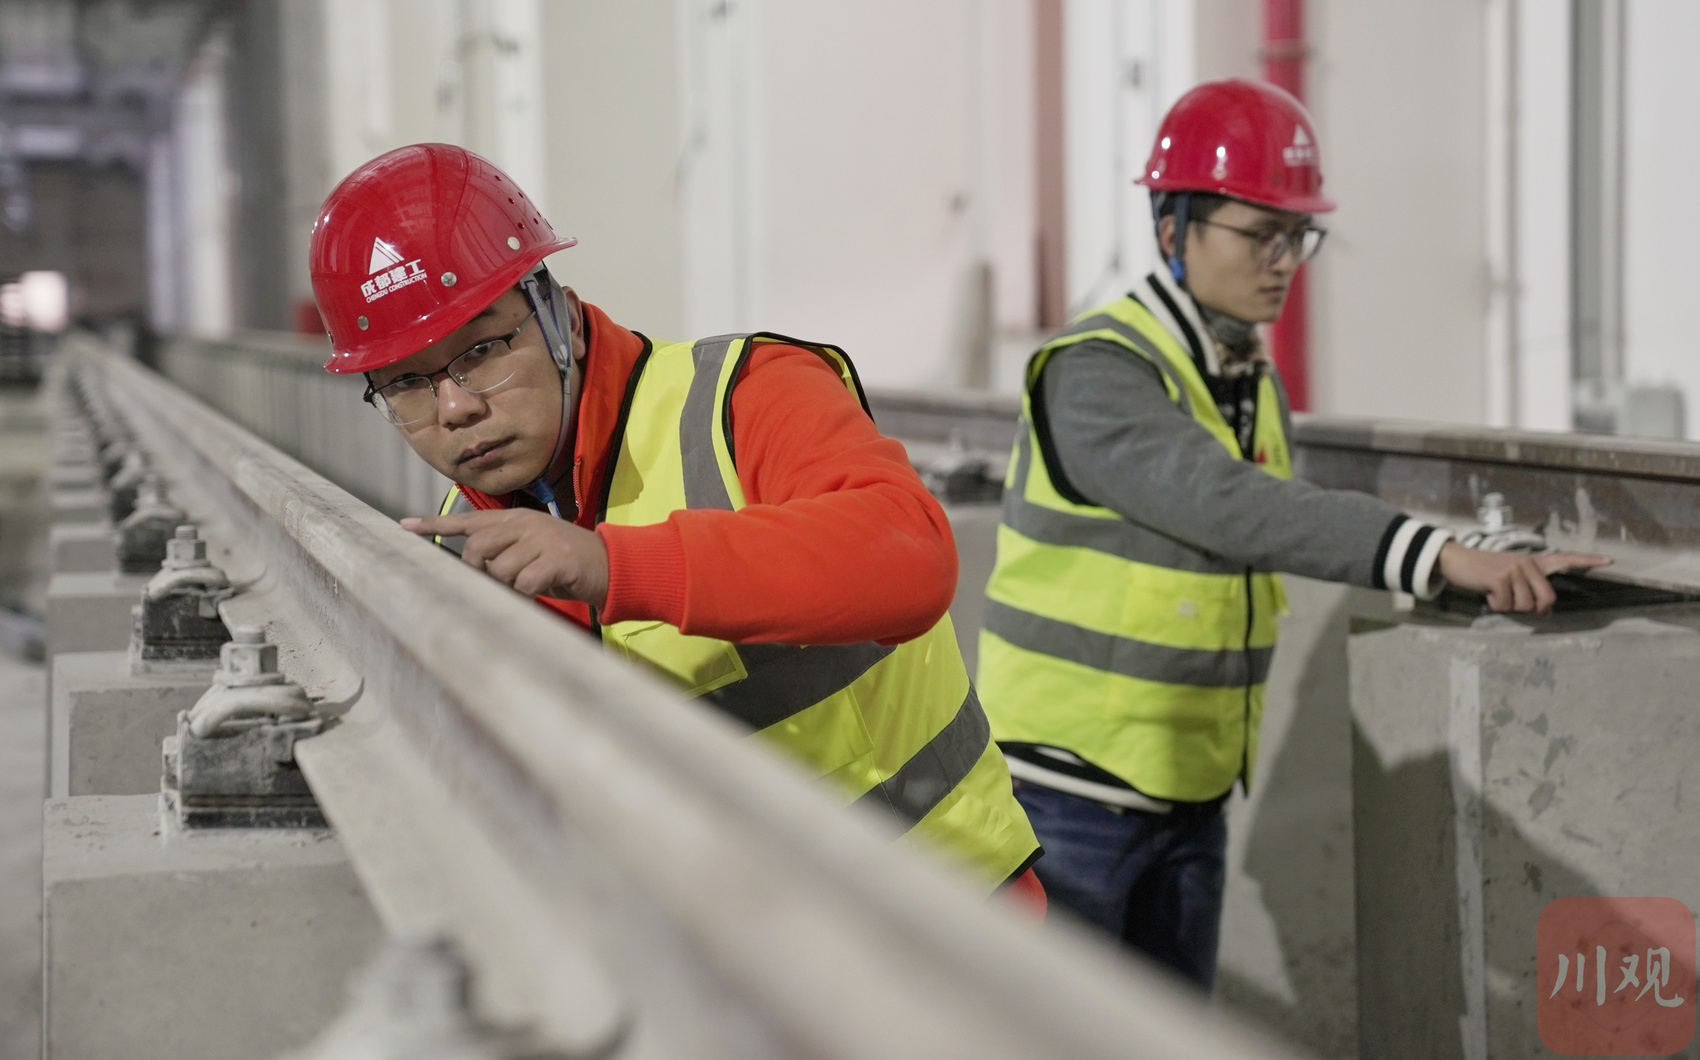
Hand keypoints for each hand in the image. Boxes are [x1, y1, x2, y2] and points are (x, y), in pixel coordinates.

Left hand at [400, 509, 608, 606]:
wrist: (610, 564)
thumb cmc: (564, 561)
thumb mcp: (531, 546)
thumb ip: (503, 549)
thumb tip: (472, 567)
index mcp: (515, 519)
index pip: (467, 520)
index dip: (435, 524)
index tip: (403, 525)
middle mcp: (524, 524)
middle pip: (476, 550)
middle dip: (480, 572)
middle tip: (502, 582)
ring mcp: (540, 540)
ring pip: (499, 570)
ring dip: (510, 586)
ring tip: (532, 583)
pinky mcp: (554, 559)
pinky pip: (523, 583)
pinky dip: (528, 593)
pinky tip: (544, 588)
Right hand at [1435, 541, 1611, 613]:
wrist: (1457, 560)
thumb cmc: (1484, 571)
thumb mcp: (1510, 577)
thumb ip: (1530, 590)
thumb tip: (1544, 612)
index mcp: (1534, 562)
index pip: (1565, 559)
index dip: (1588, 561)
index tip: (1609, 561)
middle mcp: (1528, 563)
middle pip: (1547, 599)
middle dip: (1534, 609)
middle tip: (1515, 603)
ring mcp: (1514, 569)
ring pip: (1525, 606)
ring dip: (1510, 607)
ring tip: (1498, 594)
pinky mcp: (1500, 578)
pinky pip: (1506, 605)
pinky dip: (1495, 605)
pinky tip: (1488, 594)